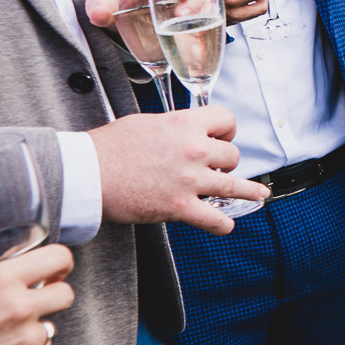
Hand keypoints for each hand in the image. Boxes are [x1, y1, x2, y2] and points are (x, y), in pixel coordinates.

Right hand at [0, 246, 74, 344]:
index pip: (57, 257)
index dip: (61, 264)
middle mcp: (17, 306)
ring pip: (53, 327)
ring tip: (6, 334)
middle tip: (35, 303)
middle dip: (51, 298)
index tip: (57, 270)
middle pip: (66, 293)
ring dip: (35, 330)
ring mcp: (25, 337)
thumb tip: (20, 266)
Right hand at [88, 106, 268, 233]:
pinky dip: (223, 224)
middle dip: (225, 162)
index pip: (227, 120)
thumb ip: (173, 128)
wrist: (85, 174)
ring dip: (247, 191)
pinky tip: (225, 224)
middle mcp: (193, 150)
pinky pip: (216, 219)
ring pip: (234, 186)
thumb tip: (184, 132)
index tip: (221, 138)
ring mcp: (190, 180)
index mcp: (184, 124)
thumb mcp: (146, 123)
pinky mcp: (180, 207)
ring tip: (259, 195)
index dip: (226, 130)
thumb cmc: (107, 148)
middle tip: (213, 168)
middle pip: (232, 154)